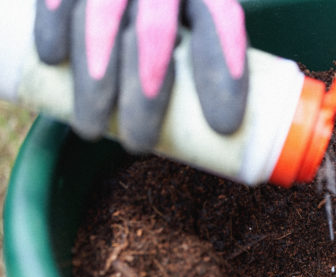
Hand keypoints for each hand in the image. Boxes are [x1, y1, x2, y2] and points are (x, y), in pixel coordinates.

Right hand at [34, 0, 247, 150]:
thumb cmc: (165, 14)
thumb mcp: (190, 28)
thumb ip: (197, 66)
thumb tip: (214, 139)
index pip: (222, 22)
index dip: (223, 71)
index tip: (222, 126)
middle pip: (156, 33)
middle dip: (148, 94)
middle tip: (139, 144)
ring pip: (102, 19)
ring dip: (95, 80)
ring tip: (91, 129)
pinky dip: (54, 25)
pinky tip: (53, 60)